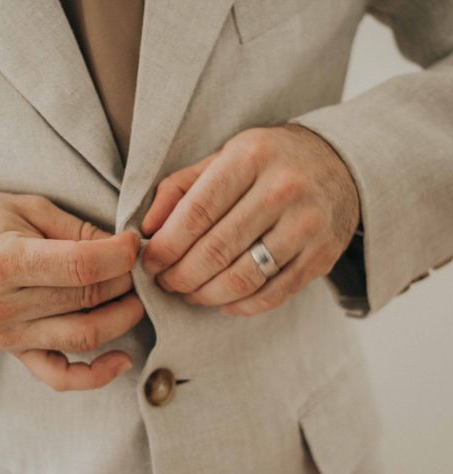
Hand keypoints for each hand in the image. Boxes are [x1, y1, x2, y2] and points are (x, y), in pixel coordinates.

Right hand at [0, 192, 142, 390]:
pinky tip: (122, 359)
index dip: (120, 256)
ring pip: (84, 337)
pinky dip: (96, 375)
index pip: (81, 266)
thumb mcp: (32, 208)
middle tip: (138, 265)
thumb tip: (125, 249)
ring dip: (122, 317)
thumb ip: (79, 230)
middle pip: (87, 299)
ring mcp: (7, 335)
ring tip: (136, 296)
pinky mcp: (14, 352)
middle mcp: (3, 305)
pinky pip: (60, 376)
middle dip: (126, 280)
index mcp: (4, 261)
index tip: (134, 244)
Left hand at [141, 125, 359, 315]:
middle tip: (164, 282)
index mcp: (250, 158)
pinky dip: (240, 305)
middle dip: (180, 276)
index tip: (149, 262)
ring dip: (204, 295)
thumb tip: (146, 229)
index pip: (196, 212)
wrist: (339, 164)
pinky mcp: (322, 256)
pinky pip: (273, 294)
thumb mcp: (222, 157)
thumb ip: (179, 188)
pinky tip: (221, 301)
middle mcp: (283, 189)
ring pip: (243, 278)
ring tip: (187, 293)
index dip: (166, 245)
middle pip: (216, 250)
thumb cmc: (267, 162)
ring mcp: (307, 225)